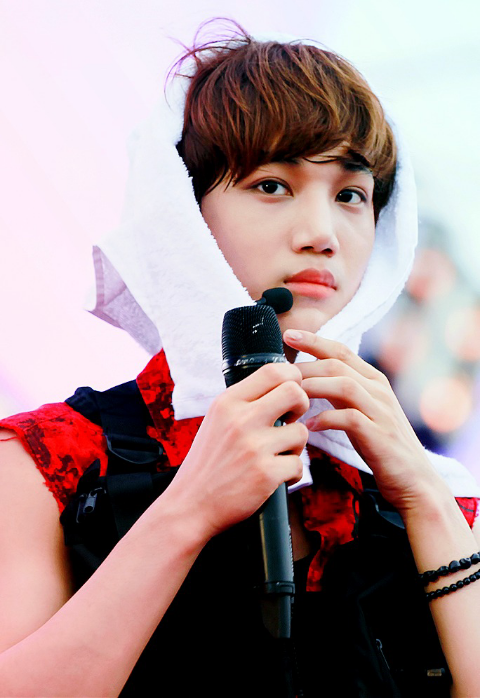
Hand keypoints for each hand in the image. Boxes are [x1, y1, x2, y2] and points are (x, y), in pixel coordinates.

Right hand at [164, 362, 309, 539]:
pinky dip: (292, 473)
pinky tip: (275, 478)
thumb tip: (282, 384)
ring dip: (295, 446)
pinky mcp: (265, 474)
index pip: (273, 370)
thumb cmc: (207, 462)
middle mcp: (241, 419)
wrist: (190, 505)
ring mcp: (254, 447)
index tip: (289, 396)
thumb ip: (244, 402)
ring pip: (301, 432)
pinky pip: (299, 465)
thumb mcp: (216, 420)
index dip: (292, 379)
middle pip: (294, 392)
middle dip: (301, 406)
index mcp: (227, 402)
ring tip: (277, 456)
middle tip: (290, 421)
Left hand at [283, 329, 445, 515]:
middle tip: (280, 371)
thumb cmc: (380, 445)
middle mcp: (379, 390)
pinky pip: (349, 419)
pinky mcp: (380, 435)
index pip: (341, 350)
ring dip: (313, 388)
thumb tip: (307, 378)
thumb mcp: (360, 410)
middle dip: (306, 363)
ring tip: (291, 396)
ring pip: (344, 385)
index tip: (289, 334)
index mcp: (373, 380)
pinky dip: (325, 420)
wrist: (414, 479)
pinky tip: (307, 428)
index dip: (314, 340)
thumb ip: (339, 392)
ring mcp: (381, 411)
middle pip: (338, 364)